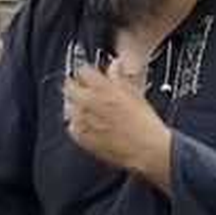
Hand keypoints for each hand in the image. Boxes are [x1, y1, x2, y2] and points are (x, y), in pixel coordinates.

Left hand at [64, 61, 170, 181]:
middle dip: (76, 87)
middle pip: (69, 87)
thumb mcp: (135, 93)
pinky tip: (90, 125)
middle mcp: (88, 102)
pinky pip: (71, 125)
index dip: (87, 73)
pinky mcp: (80, 137)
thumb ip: (119, 77)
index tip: (91, 77)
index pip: (82, 70)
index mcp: (103, 88)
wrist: (147, 149)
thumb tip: (115, 65)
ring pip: (68, 106)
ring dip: (76, 105)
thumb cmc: (145, 124)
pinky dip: (77, 123)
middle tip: (85, 91)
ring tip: (90, 110)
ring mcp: (82, 120)